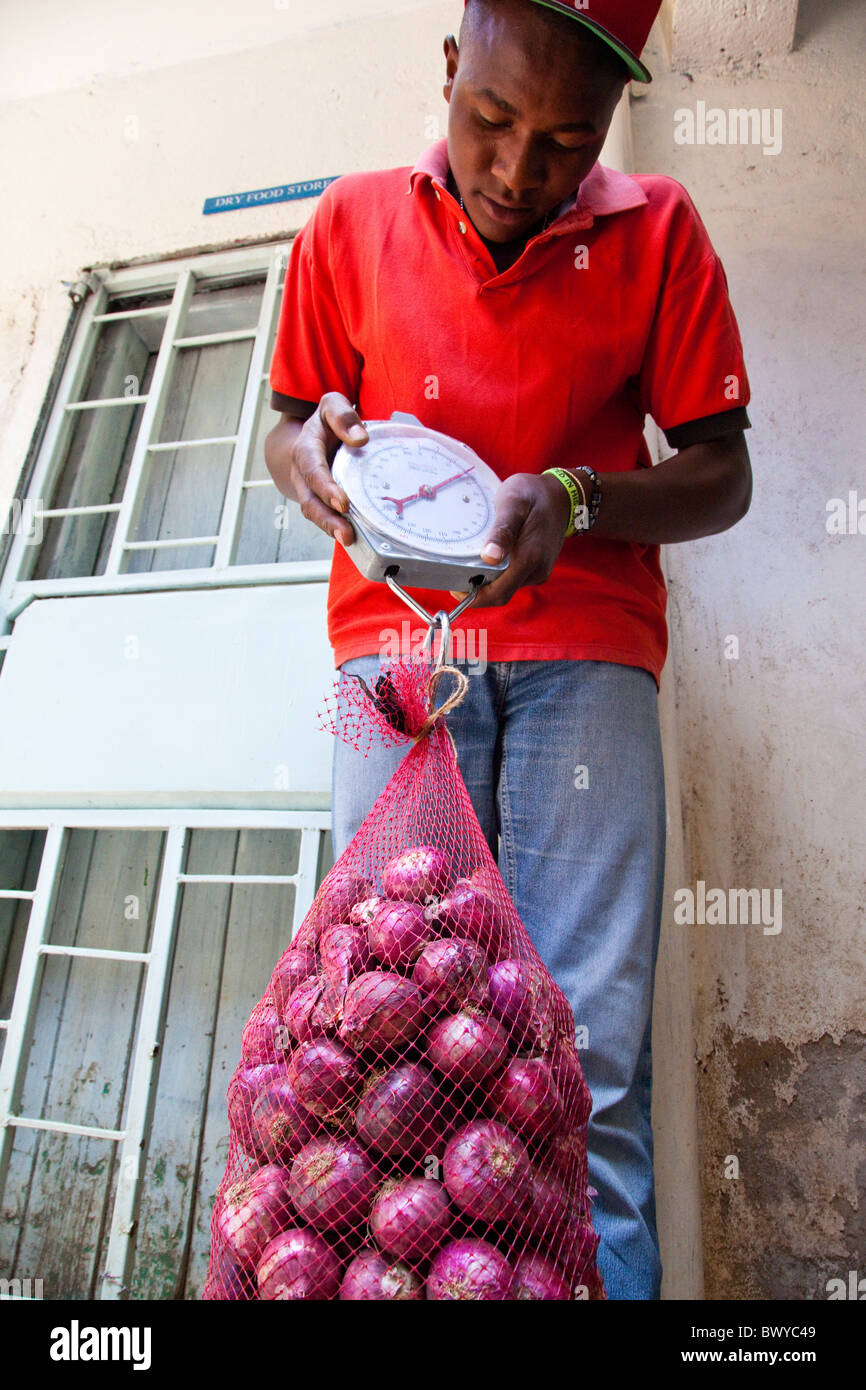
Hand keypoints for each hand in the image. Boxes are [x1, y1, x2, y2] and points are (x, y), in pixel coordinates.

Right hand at [264, 392, 368, 545]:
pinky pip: (325, 517)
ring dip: (330, 528)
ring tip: (349, 540)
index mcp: (305, 449)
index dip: (325, 488)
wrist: (316, 433)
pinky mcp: (321, 501)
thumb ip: (342, 415)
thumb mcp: (332, 405)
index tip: (343, 502)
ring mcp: (310, 490)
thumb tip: (360, 439)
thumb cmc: (328, 420)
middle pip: (310, 500)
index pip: (313, 470)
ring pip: (314, 513)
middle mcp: (303, 474)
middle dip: (326, 519)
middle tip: (345, 533)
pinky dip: (336, 528)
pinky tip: (355, 537)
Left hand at [450, 472, 570, 607]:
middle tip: (456, 574)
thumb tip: (489, 557)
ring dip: (486, 581)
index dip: (474, 597)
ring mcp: (538, 571)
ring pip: (506, 587)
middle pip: (500, 594)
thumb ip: (502, 530)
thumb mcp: (514, 503)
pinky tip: (487, 558)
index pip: (499, 594)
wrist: (562, 496)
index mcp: (529, 558)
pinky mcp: (537, 568)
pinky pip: (512, 578)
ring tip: (468, 563)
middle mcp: (536, 570)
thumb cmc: (535, 495)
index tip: (454, 588)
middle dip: (476, 590)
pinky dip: (497, 574)